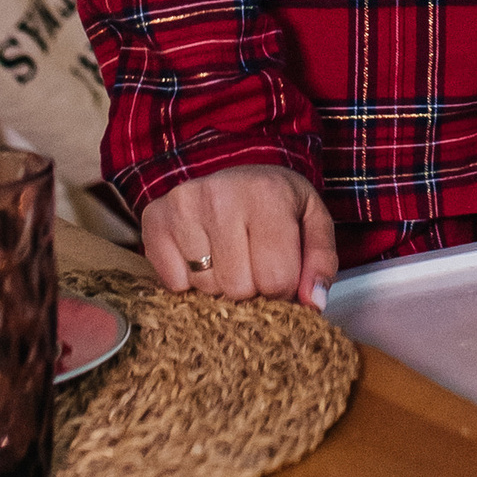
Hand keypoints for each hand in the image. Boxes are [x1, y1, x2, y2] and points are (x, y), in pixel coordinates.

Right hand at [139, 162, 337, 305]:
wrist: (238, 174)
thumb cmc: (278, 204)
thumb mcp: (313, 223)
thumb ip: (321, 263)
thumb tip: (312, 303)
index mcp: (268, 194)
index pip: (277, 278)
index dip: (283, 287)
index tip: (280, 268)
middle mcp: (221, 195)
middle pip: (238, 288)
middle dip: (251, 287)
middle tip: (252, 260)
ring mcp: (183, 205)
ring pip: (205, 288)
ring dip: (220, 284)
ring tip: (228, 254)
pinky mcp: (155, 218)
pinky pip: (173, 282)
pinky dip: (188, 280)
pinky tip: (202, 254)